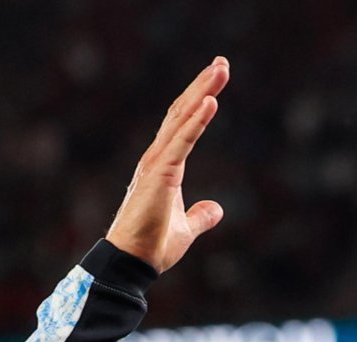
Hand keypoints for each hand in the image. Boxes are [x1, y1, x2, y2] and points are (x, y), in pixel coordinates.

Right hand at [106, 56, 229, 272]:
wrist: (134, 263)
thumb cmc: (153, 245)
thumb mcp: (187, 228)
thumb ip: (200, 215)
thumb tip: (216, 209)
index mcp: (164, 166)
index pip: (183, 124)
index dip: (199, 101)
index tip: (215, 80)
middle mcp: (158, 158)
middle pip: (182, 112)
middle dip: (202, 86)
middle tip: (222, 63)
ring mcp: (156, 164)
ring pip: (182, 119)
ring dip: (202, 92)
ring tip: (220, 70)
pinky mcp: (160, 174)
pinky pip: (182, 142)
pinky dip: (196, 121)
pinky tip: (210, 101)